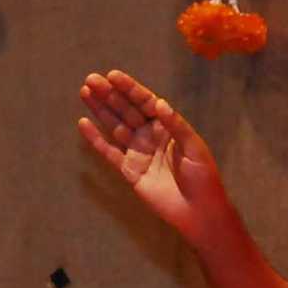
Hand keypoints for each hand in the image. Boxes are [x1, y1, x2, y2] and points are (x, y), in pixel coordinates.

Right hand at [77, 71, 228, 240]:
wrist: (199, 211)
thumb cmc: (203, 177)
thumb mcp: (194, 148)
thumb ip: (176, 125)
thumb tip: (158, 102)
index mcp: (167, 126)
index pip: (145, 102)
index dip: (129, 88)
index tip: (112, 75)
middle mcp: (150, 136)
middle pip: (126, 110)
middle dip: (109, 94)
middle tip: (91, 79)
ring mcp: (138, 152)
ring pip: (114, 126)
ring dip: (100, 110)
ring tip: (84, 92)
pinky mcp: (129, 171)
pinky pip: (109, 153)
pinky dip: (96, 140)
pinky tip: (83, 124)